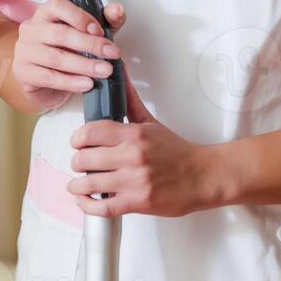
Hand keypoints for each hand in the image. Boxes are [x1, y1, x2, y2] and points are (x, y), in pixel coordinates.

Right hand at [11, 0, 124, 113]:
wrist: (44, 79)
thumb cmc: (65, 50)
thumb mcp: (89, 33)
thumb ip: (105, 20)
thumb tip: (117, 10)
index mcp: (46, 13)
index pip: (58, 6)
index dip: (80, 17)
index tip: (100, 30)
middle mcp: (32, 29)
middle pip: (60, 34)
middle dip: (90, 45)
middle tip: (111, 54)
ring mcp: (25, 51)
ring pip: (56, 58)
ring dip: (84, 66)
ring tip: (104, 71)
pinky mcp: (24, 73)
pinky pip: (49, 77)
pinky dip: (71, 82)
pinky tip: (86, 83)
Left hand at [68, 70, 226, 217]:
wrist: (202, 176)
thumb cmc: (176, 151)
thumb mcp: (151, 122)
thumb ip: (130, 100)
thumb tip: (120, 73)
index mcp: (134, 135)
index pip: (91, 131)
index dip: (78, 137)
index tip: (78, 142)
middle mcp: (132, 156)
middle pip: (84, 158)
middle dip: (77, 161)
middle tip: (81, 163)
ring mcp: (134, 181)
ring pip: (89, 183)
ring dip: (77, 185)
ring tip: (79, 184)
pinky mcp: (137, 202)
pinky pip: (102, 207)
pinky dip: (87, 205)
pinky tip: (85, 200)